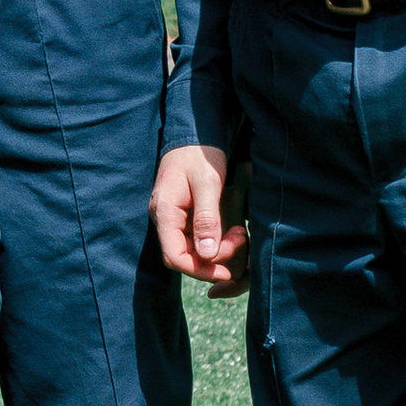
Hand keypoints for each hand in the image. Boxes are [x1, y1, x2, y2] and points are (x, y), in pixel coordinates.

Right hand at [151, 143, 248, 293]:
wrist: (194, 133)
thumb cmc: (200, 154)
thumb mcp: (208, 183)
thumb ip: (207, 219)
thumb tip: (207, 254)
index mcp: (165, 212)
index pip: (174, 256)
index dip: (200, 270)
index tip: (226, 272)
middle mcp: (165, 219)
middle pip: (184, 256)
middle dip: (214, 258)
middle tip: (240, 240)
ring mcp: (173, 218)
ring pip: (193, 249)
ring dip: (218, 248)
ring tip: (240, 233)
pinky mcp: (183, 215)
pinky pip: (197, 237)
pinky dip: (216, 239)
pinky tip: (232, 229)